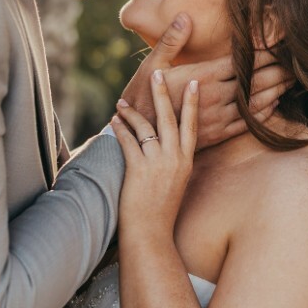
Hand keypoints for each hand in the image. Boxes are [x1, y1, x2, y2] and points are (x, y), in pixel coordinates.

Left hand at [112, 70, 197, 238]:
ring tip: (122, 101)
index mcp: (186, 162)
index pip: (191, 126)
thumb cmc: (161, 212)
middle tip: (157, 73)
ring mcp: (157, 163)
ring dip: (132, 111)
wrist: (151, 235)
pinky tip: (114, 120)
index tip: (193, 83)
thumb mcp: (176, 184)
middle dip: (162, 94)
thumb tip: (166, 146)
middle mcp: (175, 159)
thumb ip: (174, 163)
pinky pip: (128, 141)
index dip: (191, 103)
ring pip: (146, 126)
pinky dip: (120, 128)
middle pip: (169, 118)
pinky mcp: (139, 169)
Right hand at [120, 14, 291, 149]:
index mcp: (201, 77)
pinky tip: (275, 105)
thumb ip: (171, 40)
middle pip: (253, 82)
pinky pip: (246, 124)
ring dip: (275, 91)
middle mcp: (213, 97)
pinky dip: (263, 113)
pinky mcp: (217, 134)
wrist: (137, 137)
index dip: (261, 53)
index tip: (278, 44)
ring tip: (291, 81)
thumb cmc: (143, 96)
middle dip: (276, 71)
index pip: (239, 62)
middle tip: (295, 62)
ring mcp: (217, 118)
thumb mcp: (153, 65)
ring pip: (254, 103)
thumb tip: (185, 16)